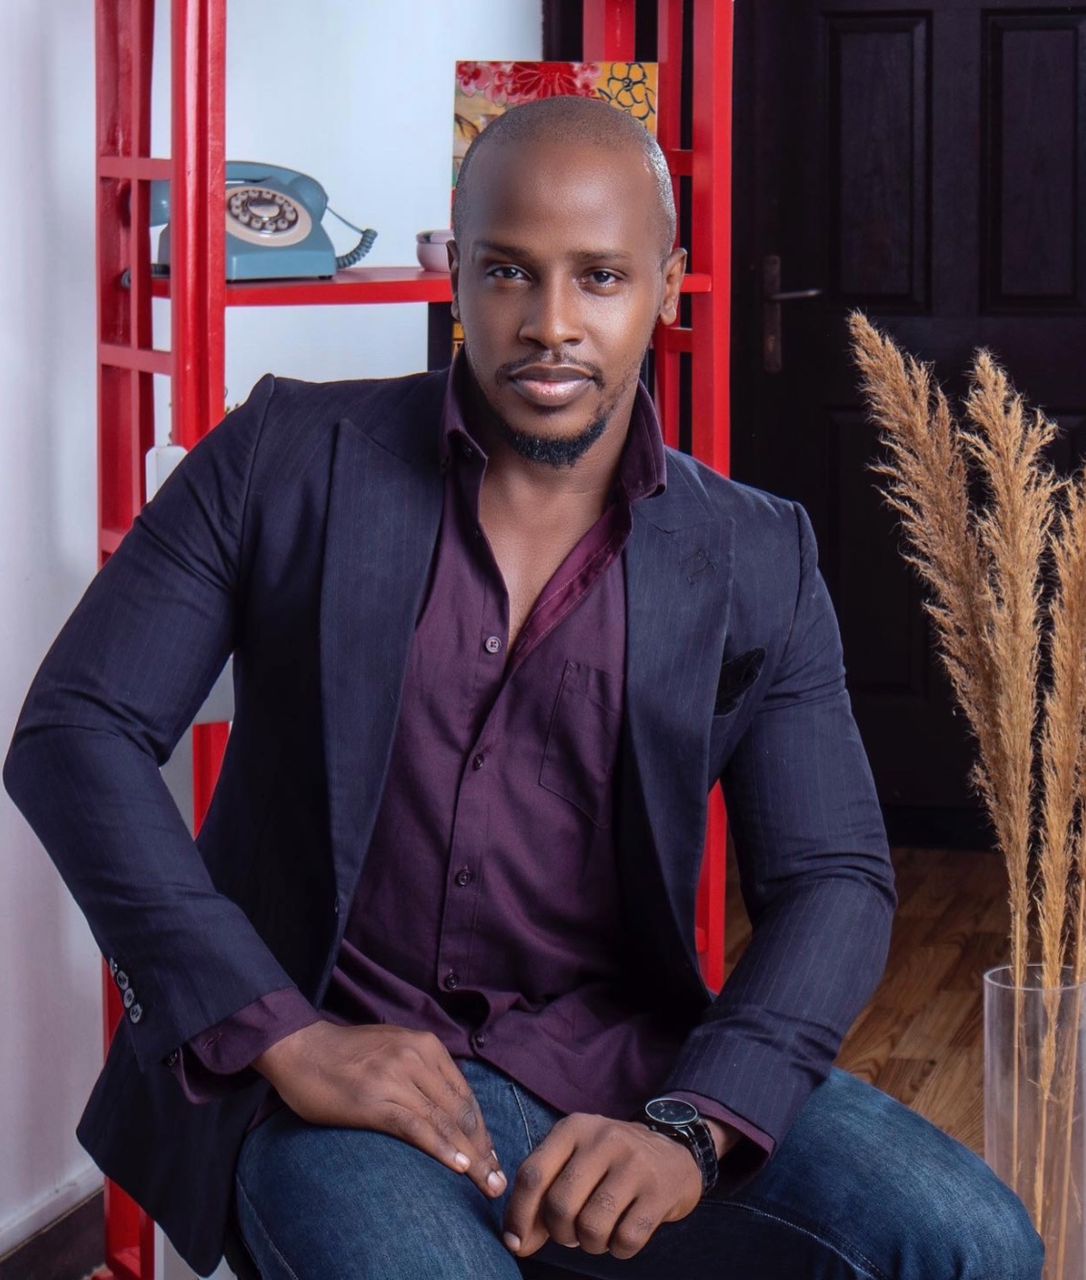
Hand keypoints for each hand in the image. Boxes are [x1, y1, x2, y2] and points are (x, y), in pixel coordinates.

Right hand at [253, 1021, 505, 1200]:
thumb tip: (448, 1104)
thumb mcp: (395, 1047)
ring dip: (471, 1156)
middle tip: (497, 1180)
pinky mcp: (375, 1100)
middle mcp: (417, 1057)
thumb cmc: (346, 1053)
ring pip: (444, 1122)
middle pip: (460, 1110)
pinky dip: (441, 1148)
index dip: (481, 1129)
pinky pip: (416, 1127)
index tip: (492, 1157)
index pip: (464, 1094)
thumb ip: (423, 1069)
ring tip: (487, 1183)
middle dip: (483, 1148)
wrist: (301, 1048)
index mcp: (426, 1045)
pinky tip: (458, 1166)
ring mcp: (396, 1078)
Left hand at [502, 1113, 703, 1259]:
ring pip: (591, 1226)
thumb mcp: (575, 1160)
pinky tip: (622, 1236)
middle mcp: (602, 1139)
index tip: (516, 1242)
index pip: (533, 1174)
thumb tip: (518, 1242)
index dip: (519, 1215)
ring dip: (590, 1244)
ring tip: (597, 1235)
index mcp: (573, 1128)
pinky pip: (626, 1239)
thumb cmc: (611, 1163)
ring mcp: (634, 1163)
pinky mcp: (659, 1191)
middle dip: (560, 1233)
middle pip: (560, 1204)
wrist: (674, 1154)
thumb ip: (544, 1193)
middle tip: (571, 1234)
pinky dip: (618, 1249)